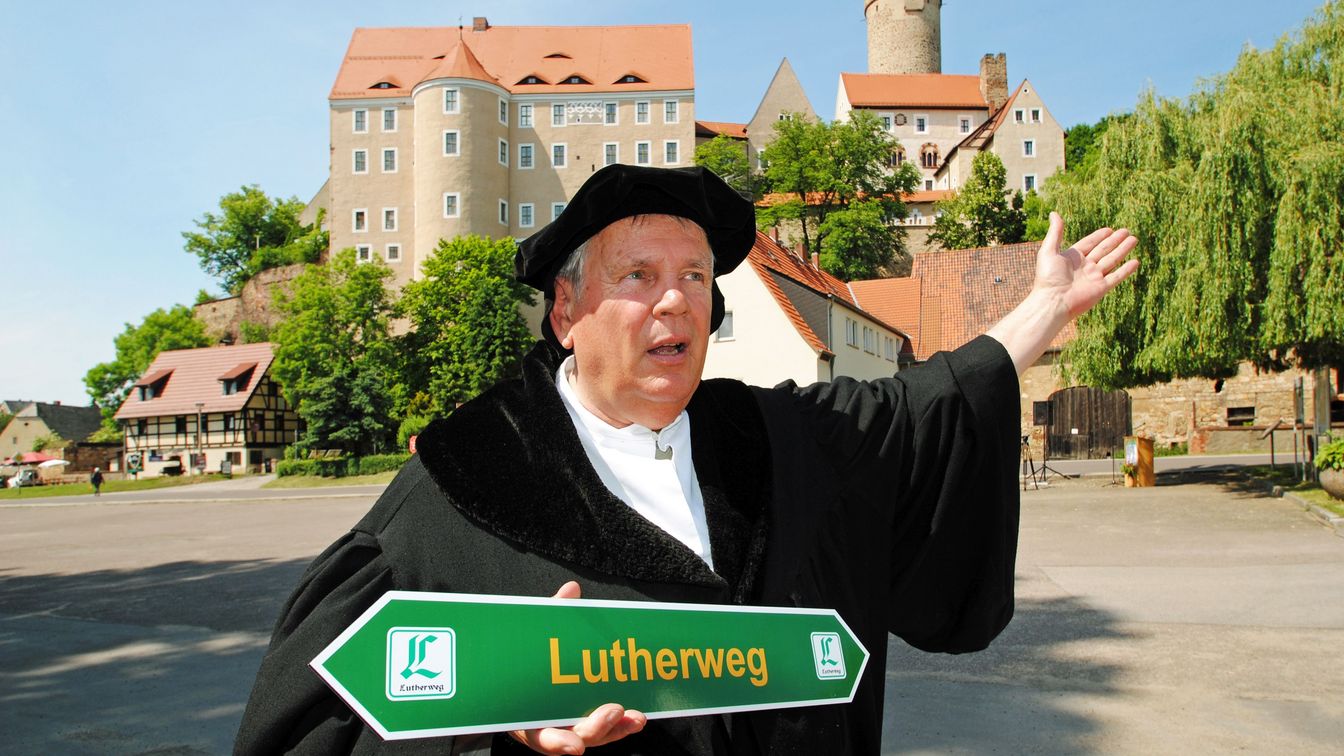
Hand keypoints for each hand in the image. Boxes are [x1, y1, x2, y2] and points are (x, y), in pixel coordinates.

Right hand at [509, 582, 646, 753]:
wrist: (524, 688)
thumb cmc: (528, 669)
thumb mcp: (535, 647)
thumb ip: (551, 619)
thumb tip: (571, 589)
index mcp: (529, 719)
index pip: (542, 736)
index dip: (558, 742)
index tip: (575, 746)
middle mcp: (553, 730)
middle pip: (577, 737)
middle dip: (597, 728)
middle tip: (614, 710)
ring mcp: (575, 730)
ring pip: (598, 736)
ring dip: (617, 728)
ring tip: (636, 717)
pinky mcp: (593, 727)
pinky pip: (609, 731)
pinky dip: (623, 725)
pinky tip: (638, 717)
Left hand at [1035, 211, 1138, 318]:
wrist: (1053, 301)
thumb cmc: (1048, 277)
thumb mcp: (1049, 250)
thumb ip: (1055, 232)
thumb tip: (1053, 213)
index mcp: (1073, 258)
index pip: (1089, 243)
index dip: (1099, 236)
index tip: (1110, 229)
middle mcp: (1085, 267)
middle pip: (1103, 250)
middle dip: (1115, 241)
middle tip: (1126, 231)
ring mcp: (1094, 277)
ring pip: (1112, 260)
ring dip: (1123, 250)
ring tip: (1134, 239)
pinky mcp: (1101, 288)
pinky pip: (1116, 277)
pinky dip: (1126, 270)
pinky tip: (1135, 262)